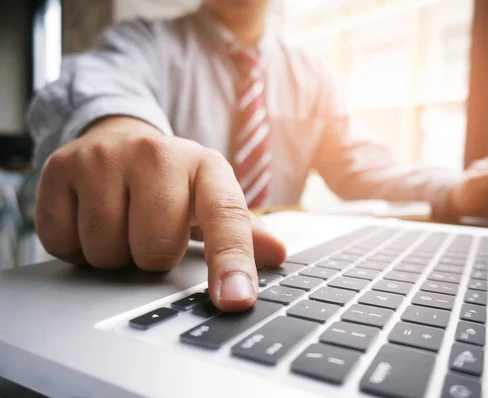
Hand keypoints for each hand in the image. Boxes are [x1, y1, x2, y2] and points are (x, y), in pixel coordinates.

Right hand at [35, 116, 286, 310]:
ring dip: (114, 254)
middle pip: (155, 250)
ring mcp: (105, 158)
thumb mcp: (211, 197)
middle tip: (151, 231)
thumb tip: (277, 254)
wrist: (118, 139)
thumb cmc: (171, 182)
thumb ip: (242, 230)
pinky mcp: (60, 167)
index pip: (225, 217)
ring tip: (123, 223)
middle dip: (152, 257)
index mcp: (205, 166)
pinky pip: (63, 243)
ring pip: (106, 251)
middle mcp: (157, 154)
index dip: (231, 262)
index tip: (235, 300)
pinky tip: (90, 219)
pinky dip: (76, 247)